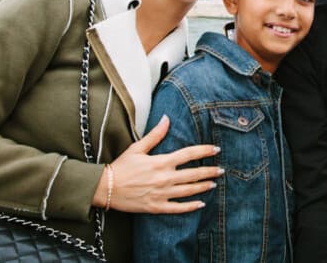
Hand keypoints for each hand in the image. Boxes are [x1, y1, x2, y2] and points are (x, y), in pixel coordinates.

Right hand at [93, 115, 222, 213]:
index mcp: (161, 162)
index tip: (216, 149)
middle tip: (222, 170)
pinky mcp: (156, 207)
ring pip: (188, 191)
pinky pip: (177, 208)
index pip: (189, 154)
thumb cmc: (121, 166)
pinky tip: (200, 204)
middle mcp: (164, 178)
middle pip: (193, 174)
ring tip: (213, 184)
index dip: (204, 150)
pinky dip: (190, 206)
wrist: (105, 188)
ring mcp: (161, 194)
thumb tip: (167, 118)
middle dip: (209, 171)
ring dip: (203, 187)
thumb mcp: (137, 148)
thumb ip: (155, 135)